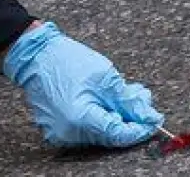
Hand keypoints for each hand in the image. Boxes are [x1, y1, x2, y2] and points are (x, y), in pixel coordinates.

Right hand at [2, 21, 164, 148]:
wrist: (36, 54)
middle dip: (128, 118)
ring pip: (98, 132)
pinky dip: (96, 116)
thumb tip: (149, 118)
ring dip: (113, 115)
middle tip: (140, 98)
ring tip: (121, 93)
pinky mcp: (55, 129)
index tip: (153, 120)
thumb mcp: (106, 77)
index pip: (119, 134)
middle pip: (110, 135)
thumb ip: (129, 102)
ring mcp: (59, 133)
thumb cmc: (67, 60)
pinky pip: (84, 128)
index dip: (140, 128)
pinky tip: (102, 99)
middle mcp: (69, 132)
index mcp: (81, 119)